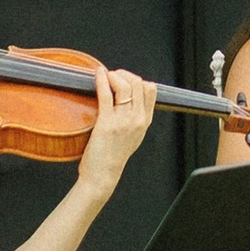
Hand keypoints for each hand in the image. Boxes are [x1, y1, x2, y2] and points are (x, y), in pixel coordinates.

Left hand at [79, 61, 159, 200]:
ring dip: (114, 75)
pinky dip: (102, 80)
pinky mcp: (107, 123)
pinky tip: (98, 75)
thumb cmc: (112, 157)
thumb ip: (133, 119)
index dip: (137, 80)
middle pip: (139, 83)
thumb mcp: (131, 136)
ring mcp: (124, 121)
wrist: (102, 176)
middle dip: (124, 74)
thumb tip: (126, 99)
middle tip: (113, 75)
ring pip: (126, 86)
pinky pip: (107, 94)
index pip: (151, 89)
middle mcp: (137, 119)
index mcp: (144, 121)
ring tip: (105, 75)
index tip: (125, 80)